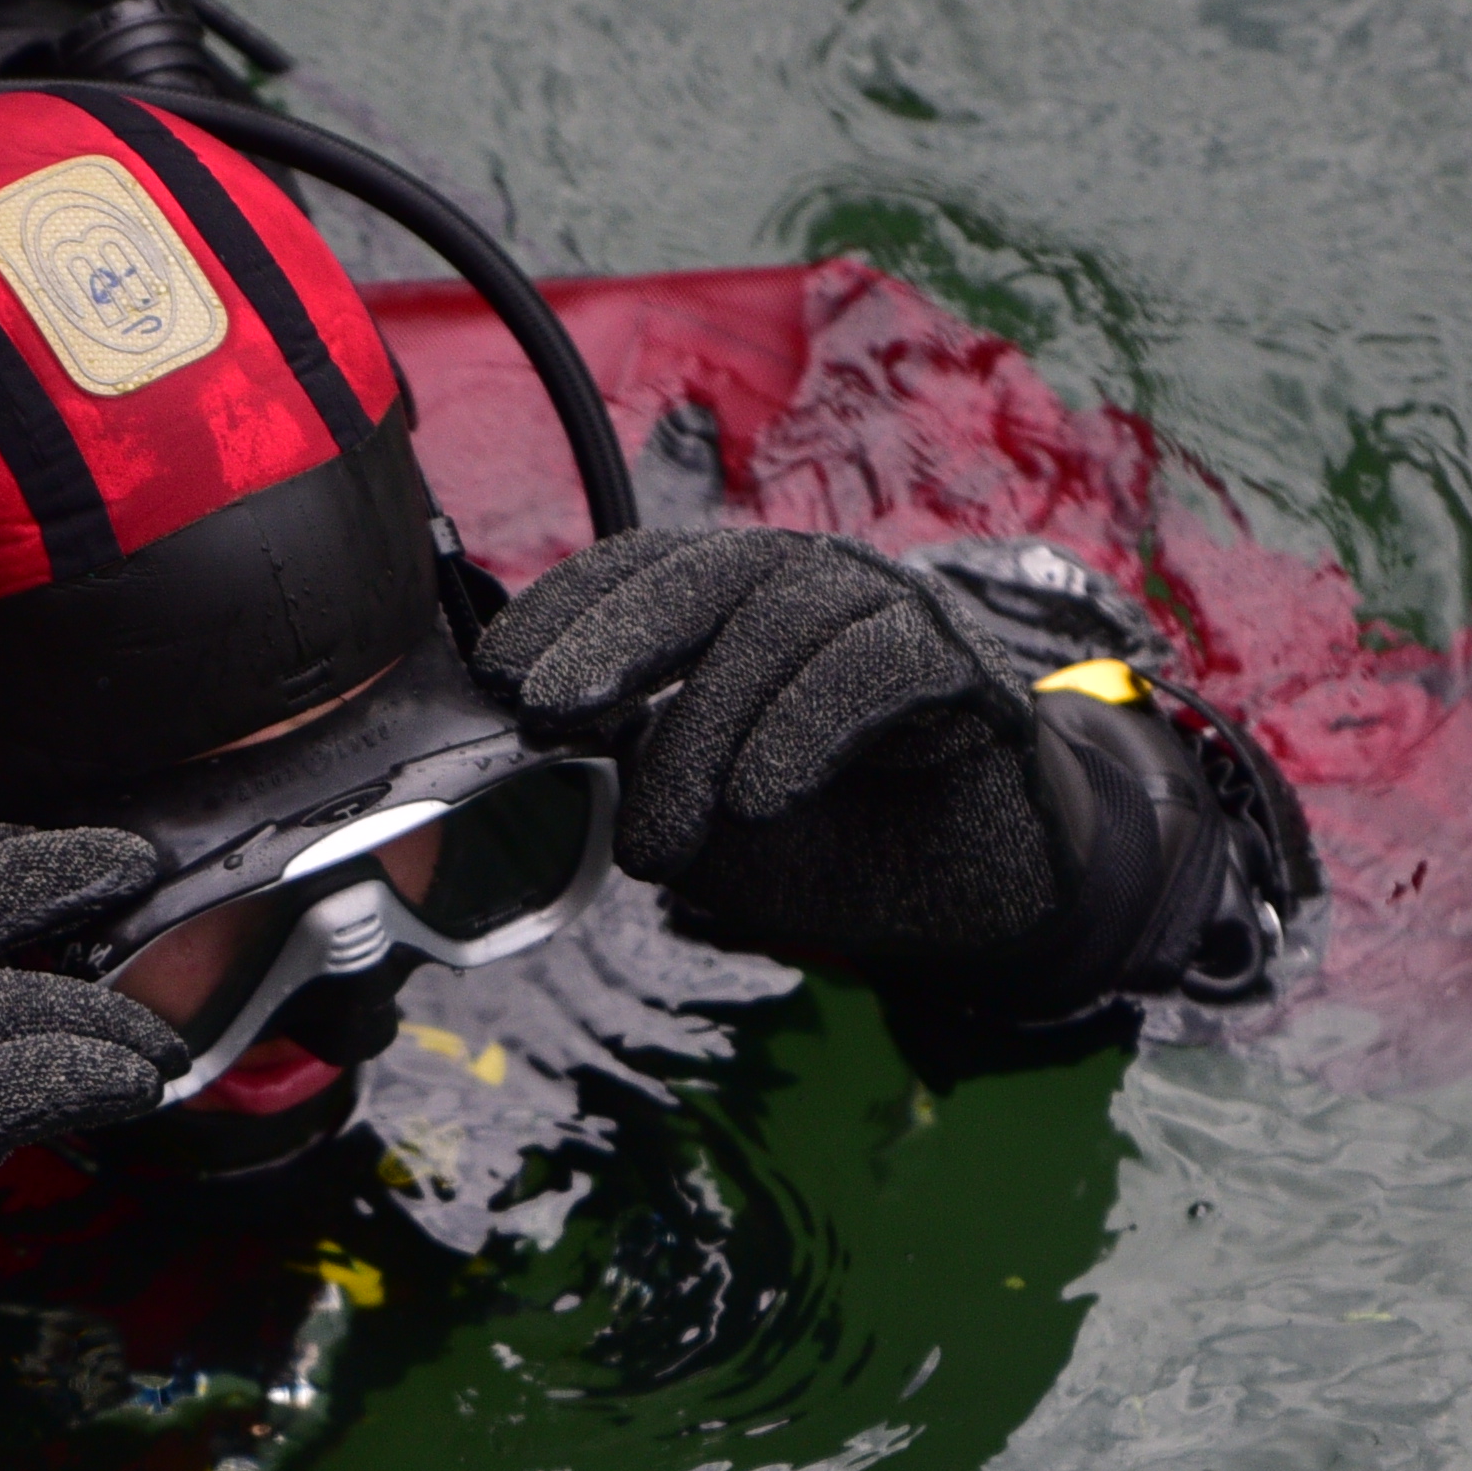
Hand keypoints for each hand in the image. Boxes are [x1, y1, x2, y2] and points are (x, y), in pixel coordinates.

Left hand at [471, 527, 1062, 971]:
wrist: (976, 900)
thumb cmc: (829, 845)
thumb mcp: (705, 816)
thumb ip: (639, 765)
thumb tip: (548, 736)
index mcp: (746, 599)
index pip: (645, 570)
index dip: (567, 608)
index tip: (494, 673)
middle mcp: (820, 582)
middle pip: (705, 579)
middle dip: (613, 643)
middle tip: (545, 713)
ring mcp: (899, 612)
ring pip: (780, 629)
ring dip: (704, 734)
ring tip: (659, 843)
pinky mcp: (970, 668)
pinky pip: (879, 669)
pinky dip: (807, 728)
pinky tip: (758, 797)